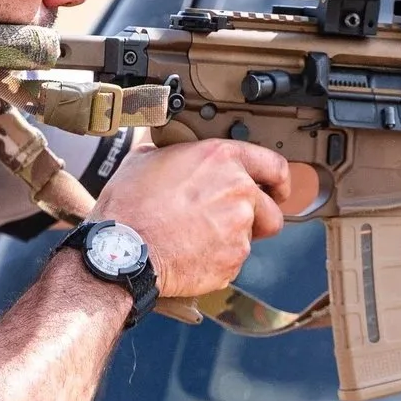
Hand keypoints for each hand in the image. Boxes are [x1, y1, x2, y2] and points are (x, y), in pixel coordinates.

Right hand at [92, 138, 287, 296]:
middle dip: (256, 219)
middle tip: (227, 222)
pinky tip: (191, 254)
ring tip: (198, 238)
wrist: (121, 249)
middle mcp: (239, 191)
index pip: (274, 166)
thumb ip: (171, 147)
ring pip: (250, 238)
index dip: (279, 182)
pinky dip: (217, 261)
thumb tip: (165, 139)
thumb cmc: (129, 204)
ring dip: (231, 239)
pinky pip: (233, 262)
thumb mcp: (145, 158)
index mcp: (222, 159)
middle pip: (271, 211)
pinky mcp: (232, 260)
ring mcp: (239, 228)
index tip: (278, 191)